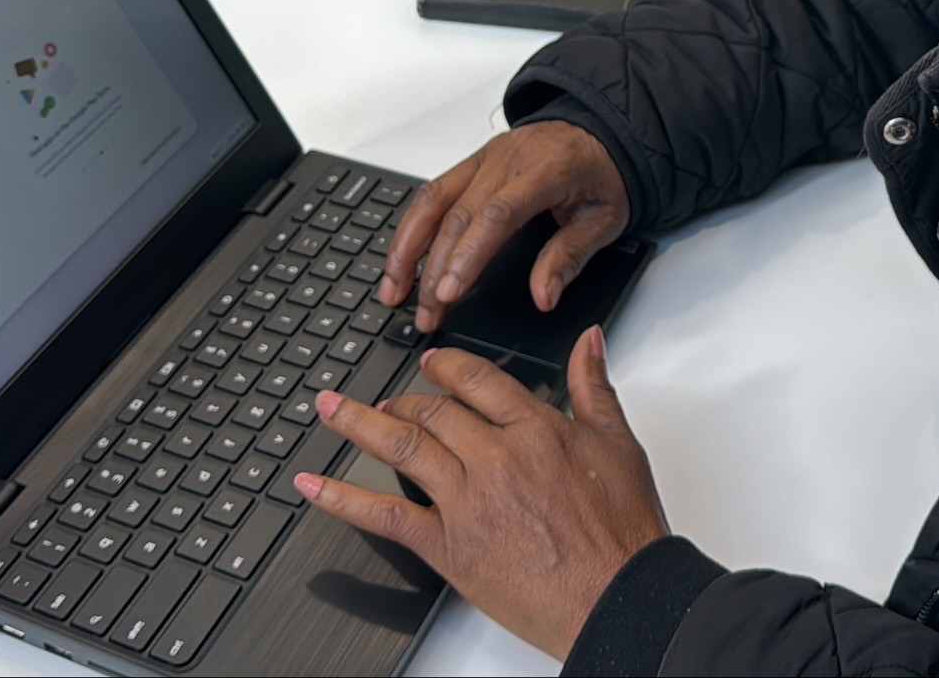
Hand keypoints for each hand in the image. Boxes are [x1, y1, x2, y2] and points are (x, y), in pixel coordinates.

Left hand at [302, 331, 667, 658]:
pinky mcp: (449, 546)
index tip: (430, 364)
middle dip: (403, 398)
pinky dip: (343, 498)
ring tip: (330, 411)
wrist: (620, 596)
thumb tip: (587, 341)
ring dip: (358, 425)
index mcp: (537, 428)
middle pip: (435, 411)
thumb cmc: (624, 532)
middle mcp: (496, 458)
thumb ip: (594, 386)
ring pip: (402, 447)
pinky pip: (386, 517)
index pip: (477, 380)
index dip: (447, 367)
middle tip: (383, 397)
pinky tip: (314, 485)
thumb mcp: (619, 445)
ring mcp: (468, 502)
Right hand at [380, 121, 629, 333]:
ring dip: (407, 248)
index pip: (496, 216)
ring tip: (393, 291)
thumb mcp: (605, 218)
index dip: (467, 256)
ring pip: (432, 201)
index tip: (447, 293)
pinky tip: (401, 258)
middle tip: (426, 314)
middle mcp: (506, 161)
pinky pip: (432, 193)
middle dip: (433, 270)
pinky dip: (412, 228)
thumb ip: (571, 256)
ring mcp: (484, 159)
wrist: (600, 130)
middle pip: (456, 216)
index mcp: (544, 172)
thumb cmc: (602, 173)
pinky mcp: (471, 163)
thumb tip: (543, 296)